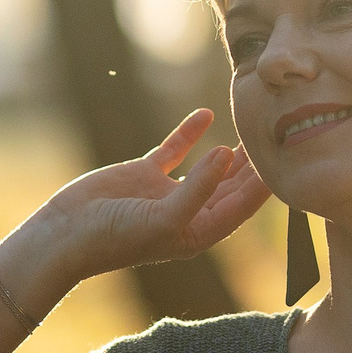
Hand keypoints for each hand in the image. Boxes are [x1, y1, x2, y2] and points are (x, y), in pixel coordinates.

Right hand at [38, 109, 270, 282]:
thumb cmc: (115, 238)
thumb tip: (229, 154)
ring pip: (207, 167)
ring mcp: (166, 192)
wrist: (65, 234)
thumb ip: (200, 187)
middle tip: (278, 137)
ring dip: (229, 150)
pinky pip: (175, 149)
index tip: (286, 161)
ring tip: (253, 125)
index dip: (264, 186)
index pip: (241, 207)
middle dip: (254, 167)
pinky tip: (206, 114)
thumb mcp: (165, 218)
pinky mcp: (145, 174)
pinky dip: (190, 133)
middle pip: (230, 186)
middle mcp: (187, 213)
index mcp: (198, 233)